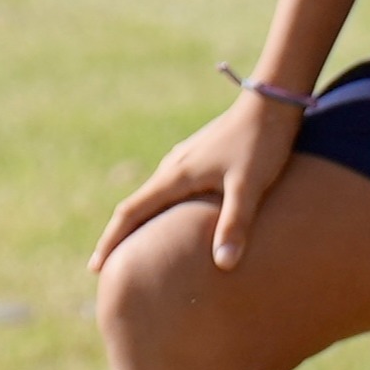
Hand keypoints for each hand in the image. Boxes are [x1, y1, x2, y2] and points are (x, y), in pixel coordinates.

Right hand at [94, 88, 305, 271]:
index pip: (130, 212)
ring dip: (141, 221)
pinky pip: (170, 187)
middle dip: (121, 236)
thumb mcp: (249, 185)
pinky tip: (173, 216)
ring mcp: (185, 159)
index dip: (111, 241)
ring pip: (153, 195)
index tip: (96, 268)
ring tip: (138, 247)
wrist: (273, 102)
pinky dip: (161, 208)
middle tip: (109, 267)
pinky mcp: (200, 156)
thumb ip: (235, 223)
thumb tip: (223, 264)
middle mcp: (172, 167)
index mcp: (175, 176)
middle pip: (136, 206)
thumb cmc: (261, 143)